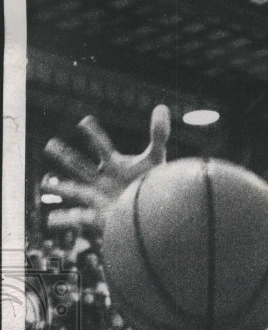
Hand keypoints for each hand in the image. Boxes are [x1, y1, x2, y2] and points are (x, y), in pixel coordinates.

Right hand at [42, 105, 170, 230]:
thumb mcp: (157, 159)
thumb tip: (161, 107)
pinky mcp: (100, 216)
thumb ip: (158, 134)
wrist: (157, 213)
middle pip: (81, 166)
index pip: (102, 146)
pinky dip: (64, 220)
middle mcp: (103, 180)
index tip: (85, 121)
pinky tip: (50, 221)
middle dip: (66, 156)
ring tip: (44, 185)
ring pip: (76, 190)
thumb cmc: (156, 185)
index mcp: (115, 165)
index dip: (94, 134)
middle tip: (50, 144)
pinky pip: (79, 218)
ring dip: (60, 188)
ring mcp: (100, 198)